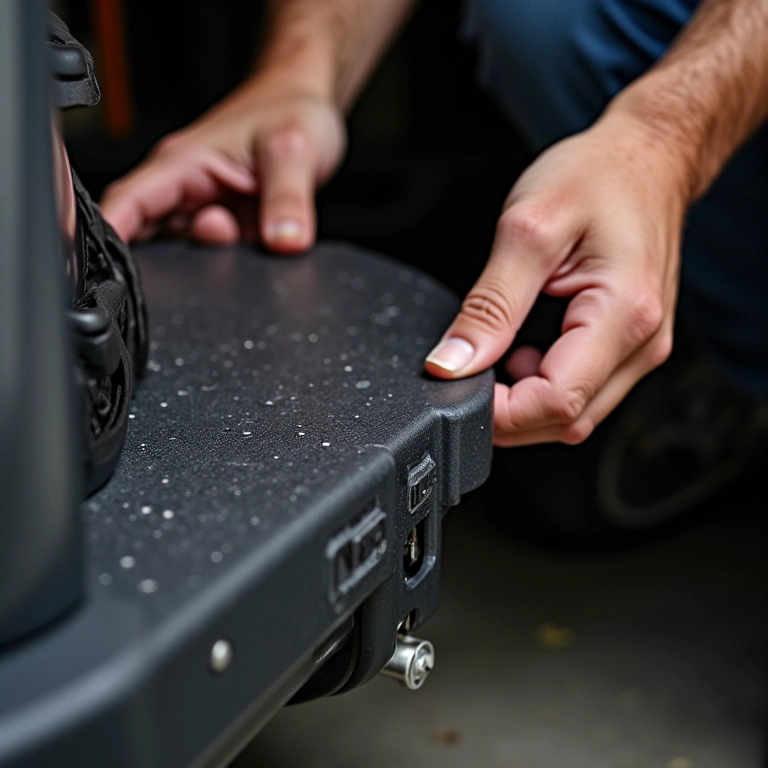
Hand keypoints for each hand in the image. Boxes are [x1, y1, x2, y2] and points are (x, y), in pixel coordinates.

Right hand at [100, 75, 345, 251]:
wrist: (314, 108)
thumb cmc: (292, 110)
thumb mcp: (293, 150)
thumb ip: (287, 200)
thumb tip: (284, 243)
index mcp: (183, 163)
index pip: (128, 203)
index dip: (110, 238)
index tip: (108, 273)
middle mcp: (188, 189)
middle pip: (152, 238)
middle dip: (174, 259)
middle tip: (217, 243)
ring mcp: (208, 210)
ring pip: (191, 250)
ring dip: (215, 257)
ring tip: (246, 227)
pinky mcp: (232, 226)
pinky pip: (222, 253)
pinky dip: (234, 257)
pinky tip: (255, 243)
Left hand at [425, 110, 689, 446]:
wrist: (646, 157)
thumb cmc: (597, 176)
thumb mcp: (526, 230)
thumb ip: (488, 305)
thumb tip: (452, 364)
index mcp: (622, 315)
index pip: (556, 402)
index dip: (500, 411)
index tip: (459, 386)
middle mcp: (643, 343)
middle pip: (568, 421)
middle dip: (509, 413)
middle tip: (469, 373)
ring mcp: (642, 348)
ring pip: (576, 415)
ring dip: (525, 401)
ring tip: (499, 352)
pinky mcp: (631, 346)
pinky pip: (584, 391)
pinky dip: (543, 385)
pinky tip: (523, 354)